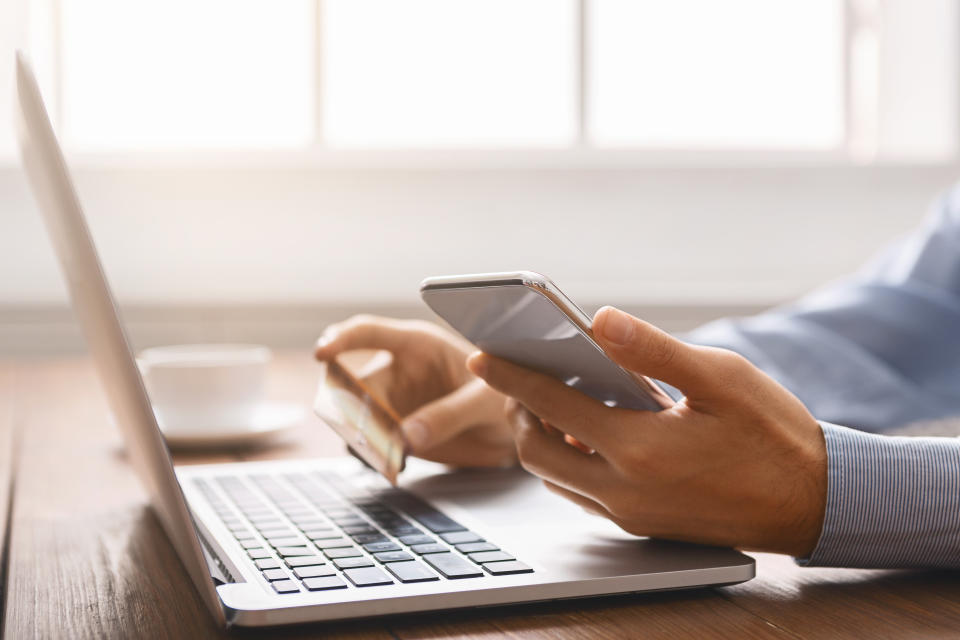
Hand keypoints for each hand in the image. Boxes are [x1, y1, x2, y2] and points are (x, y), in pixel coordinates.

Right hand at [314, 315, 514, 466]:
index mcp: (419, 344)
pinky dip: (372, 456)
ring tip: (382, 453)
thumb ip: (449, 414)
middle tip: (361, 430)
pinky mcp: (397, 432)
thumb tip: (406, 436)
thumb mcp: (486, 400)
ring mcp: (395, 402)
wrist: (519, 426)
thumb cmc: (509, 392)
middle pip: (354, 383)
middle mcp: (399, 370)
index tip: (322, 353)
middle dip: (348, 405)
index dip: (341, 338)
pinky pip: (371, 444)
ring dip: (358, 435)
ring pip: (355, 416)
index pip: (368, 332)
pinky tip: (392, 465)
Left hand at [466, 306, 827, 556]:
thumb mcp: (720, 378)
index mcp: (641, 448)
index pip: (551, 406)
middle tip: (522, 378)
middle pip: (536, 452)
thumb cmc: (773, 435)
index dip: (511, 377)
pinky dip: (570, 461)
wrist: (813, 502)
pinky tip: (590, 430)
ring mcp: (630, 513)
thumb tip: (599, 319)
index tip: (481, 354)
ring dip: (543, 439)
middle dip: (518, 413)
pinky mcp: (640, 524)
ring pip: (555, 477)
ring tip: (556, 399)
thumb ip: (654, 349)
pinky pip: (582, 493)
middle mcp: (625, 490)